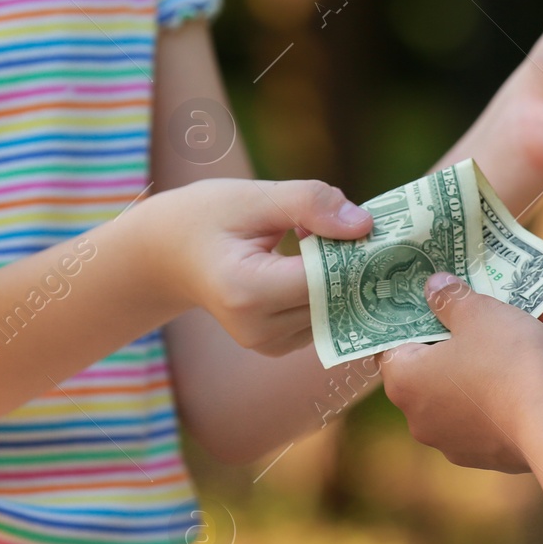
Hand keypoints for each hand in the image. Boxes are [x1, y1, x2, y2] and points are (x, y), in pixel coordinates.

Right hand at [145, 178, 371, 355]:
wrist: (166, 254)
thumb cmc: (206, 217)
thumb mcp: (253, 196)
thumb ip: (309, 203)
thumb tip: (365, 225)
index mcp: (247, 291)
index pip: (324, 278)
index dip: (355, 251)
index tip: (375, 224)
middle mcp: (258, 328)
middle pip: (333, 298)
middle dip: (354, 264)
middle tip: (364, 226)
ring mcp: (267, 344)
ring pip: (333, 311)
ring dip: (342, 277)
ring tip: (328, 239)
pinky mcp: (276, 347)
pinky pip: (322, 318)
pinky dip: (328, 290)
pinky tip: (314, 261)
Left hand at [383, 273, 542, 472]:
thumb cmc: (506, 360)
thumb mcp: (478, 313)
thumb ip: (451, 297)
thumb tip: (434, 287)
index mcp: (405, 382)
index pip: (394, 344)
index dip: (415, 316)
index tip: (435, 298)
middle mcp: (421, 417)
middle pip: (442, 361)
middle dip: (474, 329)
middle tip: (496, 303)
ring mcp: (456, 439)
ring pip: (477, 381)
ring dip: (506, 351)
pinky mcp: (490, 453)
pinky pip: (499, 405)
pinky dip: (518, 381)